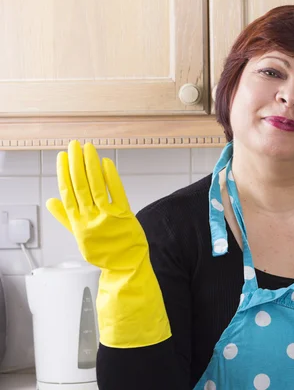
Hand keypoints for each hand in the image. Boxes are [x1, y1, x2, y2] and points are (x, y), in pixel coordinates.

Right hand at [46, 140, 146, 270]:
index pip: (67, 193)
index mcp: (78, 223)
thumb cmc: (104, 251)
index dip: (63, 173)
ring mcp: (108, 217)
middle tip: (73, 145)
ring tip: (88, 148)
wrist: (125, 266)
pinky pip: (117, 193)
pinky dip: (111, 177)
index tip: (61, 157)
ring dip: (91, 165)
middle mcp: (90, 219)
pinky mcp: (125, 215)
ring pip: (96, 187)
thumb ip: (65, 218)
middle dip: (75, 163)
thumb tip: (50, 201)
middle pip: (80, 186)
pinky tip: (106, 163)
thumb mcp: (80, 236)